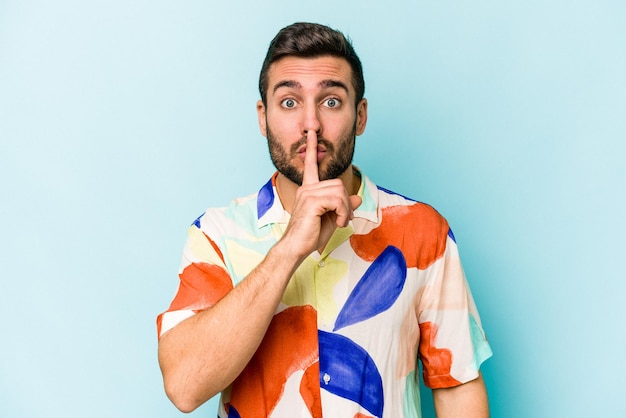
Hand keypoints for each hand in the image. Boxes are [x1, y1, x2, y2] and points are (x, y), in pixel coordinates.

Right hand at [283, 131, 360, 256]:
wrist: (296, 248)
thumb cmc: (310, 235)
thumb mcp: (332, 218)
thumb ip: (344, 206)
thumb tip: (358, 197)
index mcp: (308, 190)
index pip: (310, 165)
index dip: (311, 148)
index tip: (311, 133)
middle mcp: (306, 189)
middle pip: (338, 184)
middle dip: (347, 202)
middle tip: (345, 218)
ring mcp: (307, 193)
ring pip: (340, 192)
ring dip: (346, 209)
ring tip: (340, 221)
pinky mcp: (311, 201)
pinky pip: (337, 200)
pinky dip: (343, 213)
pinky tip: (338, 223)